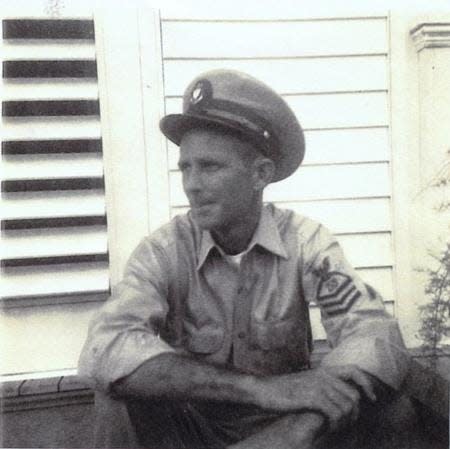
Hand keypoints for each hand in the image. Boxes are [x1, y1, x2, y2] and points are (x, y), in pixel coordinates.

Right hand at [257, 365, 375, 432]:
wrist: (264, 389)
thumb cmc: (283, 390)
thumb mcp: (305, 382)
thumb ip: (322, 385)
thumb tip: (338, 396)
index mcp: (323, 370)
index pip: (354, 371)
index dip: (366, 384)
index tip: (372, 398)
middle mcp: (323, 376)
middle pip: (353, 394)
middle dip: (356, 412)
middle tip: (349, 424)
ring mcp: (318, 386)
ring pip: (346, 405)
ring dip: (345, 421)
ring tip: (337, 428)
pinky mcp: (312, 398)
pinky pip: (335, 412)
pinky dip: (336, 424)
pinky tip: (329, 428)